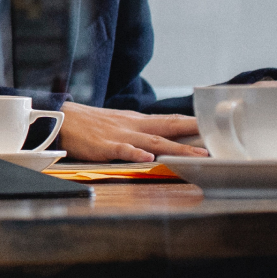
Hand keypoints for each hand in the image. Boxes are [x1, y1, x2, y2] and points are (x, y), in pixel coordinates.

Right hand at [59, 101, 205, 161]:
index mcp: (137, 121)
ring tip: (198, 155)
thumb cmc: (89, 123)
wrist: (60, 119)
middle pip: (169, 128)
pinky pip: (123, 150)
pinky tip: (148, 159)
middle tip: (216, 139)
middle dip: (194, 133)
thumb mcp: (118, 122)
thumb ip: (139, 130)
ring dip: (177, 148)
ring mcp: (120, 136)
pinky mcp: (104, 147)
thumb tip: (161, 137)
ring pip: (154, 142)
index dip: (192, 123)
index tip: (213, 126)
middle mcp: (133, 126)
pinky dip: (136, 154)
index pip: (169, 120)